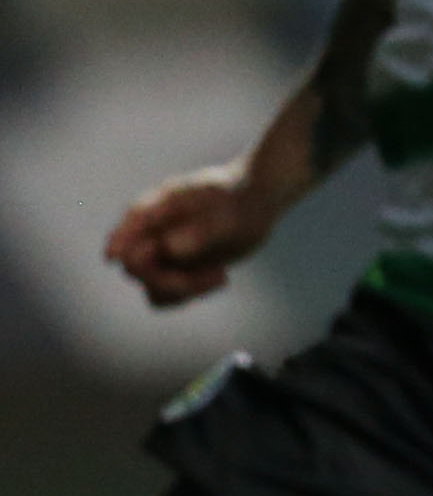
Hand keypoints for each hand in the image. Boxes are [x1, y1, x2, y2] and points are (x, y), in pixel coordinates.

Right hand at [106, 163, 277, 308]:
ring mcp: (160, 256)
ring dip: (183, 290)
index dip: (118, 242)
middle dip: (166, 278)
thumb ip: (201, 230)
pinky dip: (191, 293)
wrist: (255, 201)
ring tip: (220, 275)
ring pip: (152, 288)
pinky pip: (168, 296)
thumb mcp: (226, 213)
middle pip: (135, 268)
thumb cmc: (238, 199)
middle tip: (212, 275)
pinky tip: (221, 277)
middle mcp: (150, 235)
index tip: (114, 256)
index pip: (127, 229)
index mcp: (154, 211)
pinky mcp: (174, 272)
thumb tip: (170, 248)